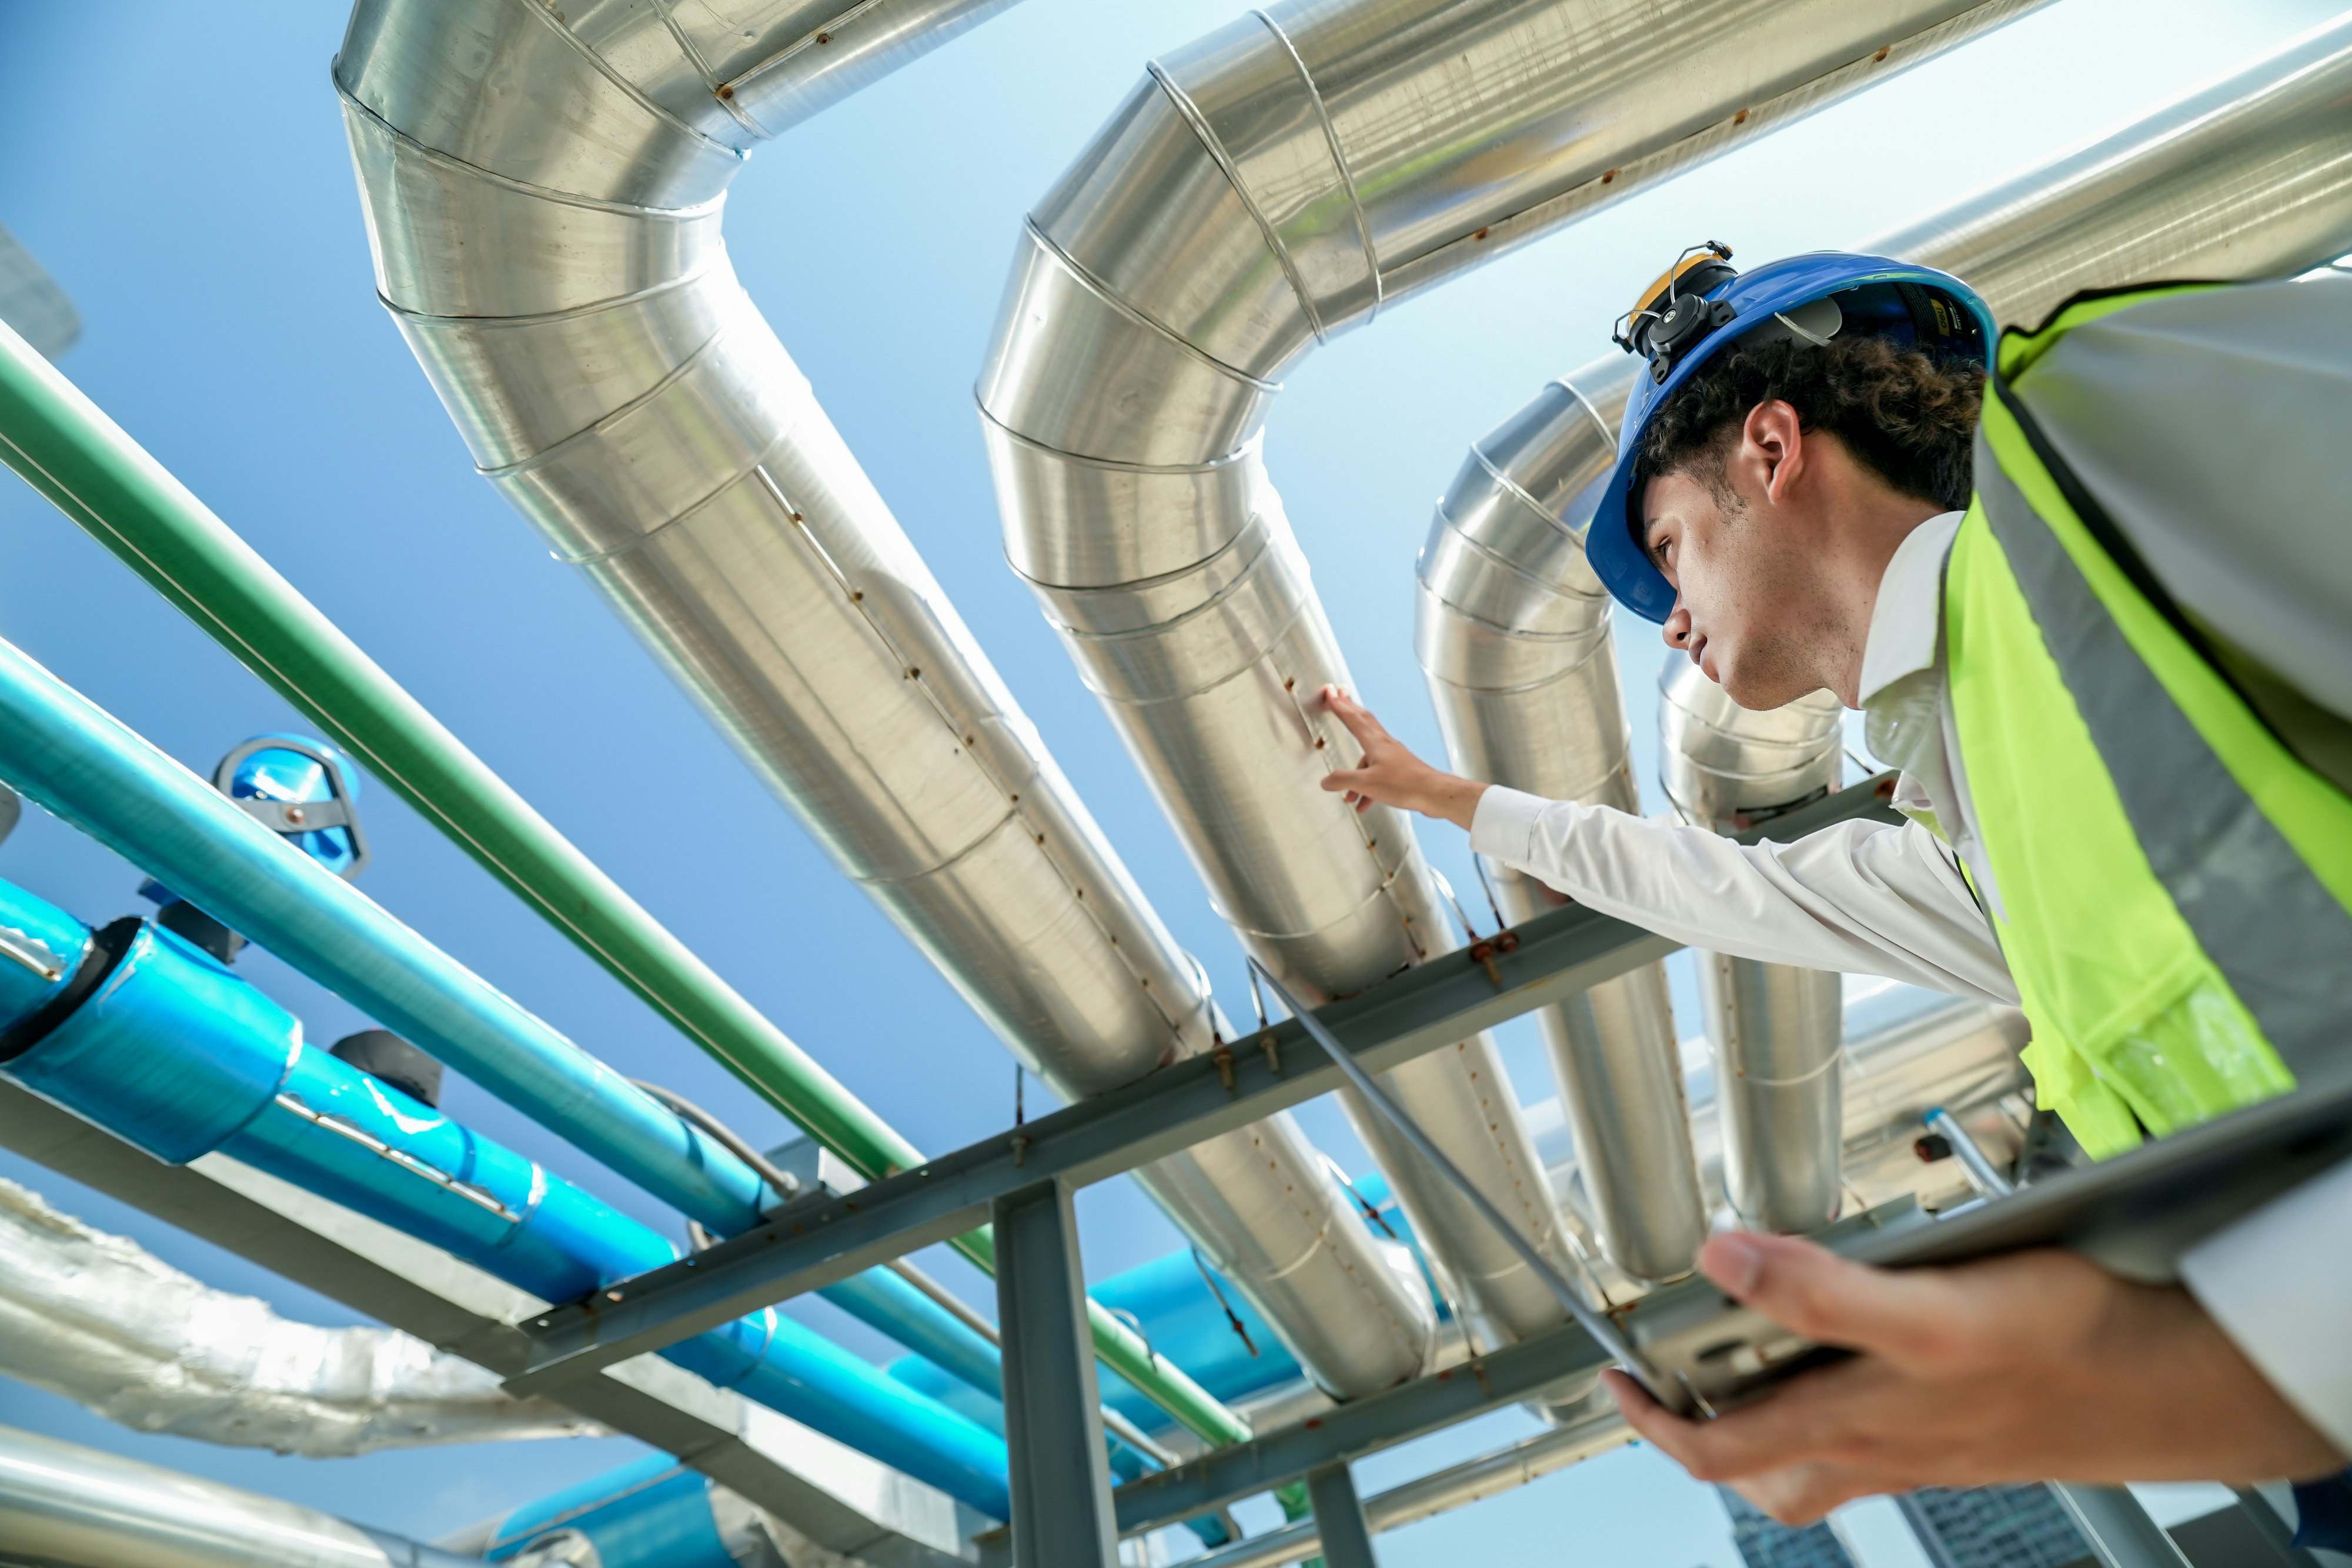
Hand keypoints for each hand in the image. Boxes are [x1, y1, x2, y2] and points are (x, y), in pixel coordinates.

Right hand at [1318, 686, 1488, 829]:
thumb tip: (1326, 781)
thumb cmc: (1405, 785)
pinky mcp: (1400, 769)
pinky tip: (1364, 803)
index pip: (1352, 719)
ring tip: (1347, 794)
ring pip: (1368, 757)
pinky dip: (1367, 788)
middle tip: (1340, 698)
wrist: (1434, 794)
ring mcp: (1393, 756)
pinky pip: (1377, 774)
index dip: (1339, 706)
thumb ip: (1343, 780)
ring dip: (1355, 773)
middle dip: (1349, 711)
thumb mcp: (1367, 783)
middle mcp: (1384, 745)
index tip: (1330, 693)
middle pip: (1363, 722)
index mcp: (1375, 743)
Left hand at [1606, 1231, 2344, 1524]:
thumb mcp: (1928, 1310)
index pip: (1716, 1448)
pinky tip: (1853, 1351)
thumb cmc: (2067, 1350)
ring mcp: (1919, 1444)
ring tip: (1740, 1364)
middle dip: (1698, 1425)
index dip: (1651, 1421)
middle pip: (1756, 1463)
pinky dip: (1842, 1401)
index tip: (1613, 1381)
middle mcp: (1876, 1444)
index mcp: (1851, 1422)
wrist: (2175, 1383)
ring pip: (1813, 1459)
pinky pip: (1876, 1434)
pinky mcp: (1961, 1426)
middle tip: (1665, 1375)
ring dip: (1765, 1422)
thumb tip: (1723, 1259)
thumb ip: (1820, 1289)